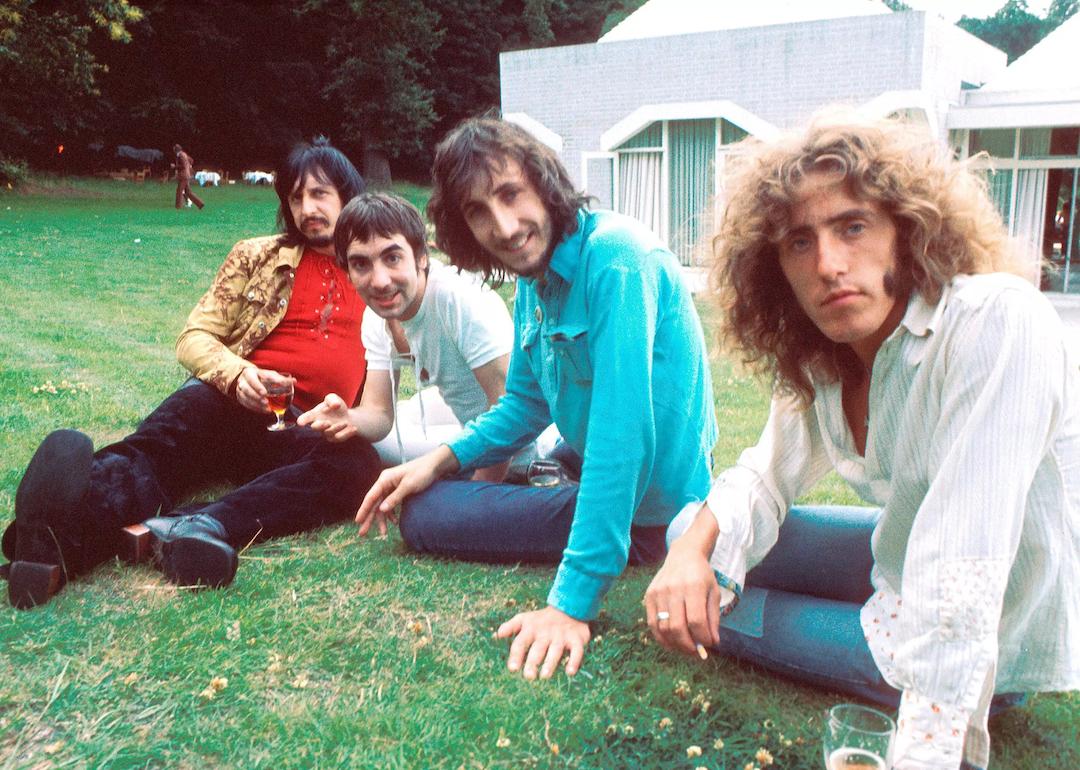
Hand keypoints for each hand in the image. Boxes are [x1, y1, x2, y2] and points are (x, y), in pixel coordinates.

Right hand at [235, 367, 292, 413]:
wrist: (250, 378)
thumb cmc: (263, 376)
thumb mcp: (271, 375)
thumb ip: (281, 379)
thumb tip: (294, 381)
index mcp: (250, 373)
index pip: (252, 379)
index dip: (257, 386)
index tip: (264, 393)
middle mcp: (243, 381)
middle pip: (247, 389)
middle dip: (256, 396)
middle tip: (266, 402)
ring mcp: (240, 390)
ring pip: (245, 397)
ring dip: (256, 404)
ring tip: (267, 408)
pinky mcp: (240, 397)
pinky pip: (245, 404)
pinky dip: (255, 408)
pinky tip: (264, 410)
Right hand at [297, 393, 355, 441]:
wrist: (348, 416)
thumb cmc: (336, 406)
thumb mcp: (334, 399)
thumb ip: (332, 399)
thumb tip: (335, 405)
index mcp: (315, 414)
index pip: (306, 417)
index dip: (303, 420)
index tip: (300, 422)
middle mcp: (318, 424)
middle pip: (315, 427)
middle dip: (320, 425)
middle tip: (328, 422)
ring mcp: (326, 433)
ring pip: (328, 433)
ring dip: (337, 427)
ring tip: (345, 422)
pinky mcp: (335, 438)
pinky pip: (339, 438)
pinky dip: (347, 433)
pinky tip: (353, 428)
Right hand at [354, 446, 458, 536]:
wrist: (434, 466)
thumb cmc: (422, 472)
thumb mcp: (408, 486)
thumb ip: (395, 498)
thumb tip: (382, 510)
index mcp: (384, 479)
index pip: (371, 497)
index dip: (363, 510)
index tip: (358, 521)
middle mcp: (385, 483)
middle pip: (375, 503)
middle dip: (369, 518)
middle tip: (363, 533)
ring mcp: (391, 487)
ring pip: (382, 505)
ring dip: (382, 519)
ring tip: (383, 533)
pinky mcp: (398, 491)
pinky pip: (390, 504)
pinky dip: (391, 513)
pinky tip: (394, 522)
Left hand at [496, 606, 589, 679]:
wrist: (569, 608)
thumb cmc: (541, 620)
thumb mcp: (524, 619)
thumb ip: (510, 627)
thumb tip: (496, 635)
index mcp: (531, 629)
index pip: (521, 642)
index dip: (516, 655)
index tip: (513, 669)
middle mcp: (545, 633)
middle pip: (538, 649)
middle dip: (533, 662)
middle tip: (529, 676)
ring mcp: (561, 636)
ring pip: (555, 650)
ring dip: (550, 663)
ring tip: (544, 676)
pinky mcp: (577, 639)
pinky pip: (577, 651)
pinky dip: (574, 661)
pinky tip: (570, 672)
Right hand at [644, 524, 721, 656]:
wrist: (684, 555)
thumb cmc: (702, 576)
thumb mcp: (714, 593)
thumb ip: (713, 618)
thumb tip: (712, 643)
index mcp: (693, 586)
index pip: (696, 621)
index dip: (703, 638)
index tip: (709, 644)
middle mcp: (673, 589)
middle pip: (678, 627)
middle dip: (688, 646)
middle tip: (696, 652)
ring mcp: (658, 592)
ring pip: (663, 628)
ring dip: (675, 644)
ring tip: (685, 648)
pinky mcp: (649, 596)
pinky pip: (652, 623)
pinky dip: (661, 638)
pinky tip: (671, 643)